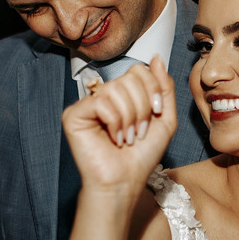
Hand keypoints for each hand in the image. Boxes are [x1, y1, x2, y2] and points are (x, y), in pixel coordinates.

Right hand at [63, 55, 176, 192]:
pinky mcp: (74, 114)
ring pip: (116, 89)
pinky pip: (100, 101)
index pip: (139, 70)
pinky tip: (113, 138)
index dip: (152, 90)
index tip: (155, 114)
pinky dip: (114, 122)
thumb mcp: (164, 118)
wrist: (125, 182)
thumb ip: (164, 87)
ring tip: (126, 137)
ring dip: (129, 118)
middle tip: (137, 132)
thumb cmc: (142, 156)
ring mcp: (87, 104)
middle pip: (129, 78)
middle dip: (142, 108)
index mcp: (124, 95)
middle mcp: (104, 95)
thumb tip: (157, 57)